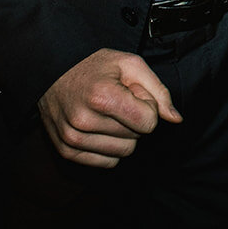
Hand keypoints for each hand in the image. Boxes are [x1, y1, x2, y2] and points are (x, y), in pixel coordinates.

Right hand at [37, 49, 181, 168]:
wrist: (52, 71)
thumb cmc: (95, 66)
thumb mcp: (130, 65)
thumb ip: (158, 91)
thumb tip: (175, 119)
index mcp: (102, 97)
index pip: (149, 123)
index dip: (147, 106)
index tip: (133, 93)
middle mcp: (84, 121)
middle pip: (137, 138)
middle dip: (135, 120)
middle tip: (118, 101)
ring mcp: (72, 138)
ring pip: (123, 153)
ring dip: (123, 135)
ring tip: (108, 113)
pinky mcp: (66, 151)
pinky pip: (107, 163)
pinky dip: (110, 148)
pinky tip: (100, 127)